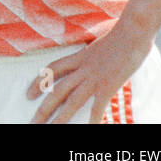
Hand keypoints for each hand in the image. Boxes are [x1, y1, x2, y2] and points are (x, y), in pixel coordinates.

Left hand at [25, 23, 153, 123]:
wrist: (132, 30)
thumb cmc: (121, 34)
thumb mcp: (99, 45)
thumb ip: (93, 57)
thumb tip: (93, 65)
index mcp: (79, 57)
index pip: (52, 70)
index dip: (38, 82)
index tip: (28, 95)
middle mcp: (82, 68)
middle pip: (57, 91)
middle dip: (43, 109)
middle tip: (33, 123)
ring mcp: (94, 77)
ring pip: (72, 101)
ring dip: (61, 118)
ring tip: (51, 129)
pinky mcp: (109, 84)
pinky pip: (98, 105)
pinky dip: (93, 118)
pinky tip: (90, 128)